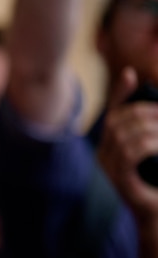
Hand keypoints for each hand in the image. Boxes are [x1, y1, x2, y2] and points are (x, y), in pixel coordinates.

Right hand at [97, 68, 157, 227]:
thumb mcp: (156, 152)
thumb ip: (152, 133)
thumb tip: (156, 110)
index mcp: (111, 147)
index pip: (112, 113)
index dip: (120, 93)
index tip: (131, 75)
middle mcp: (104, 156)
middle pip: (118, 120)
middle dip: (145, 111)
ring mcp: (109, 169)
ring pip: (125, 134)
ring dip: (151, 129)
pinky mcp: (120, 181)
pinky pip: (130, 152)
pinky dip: (148, 144)